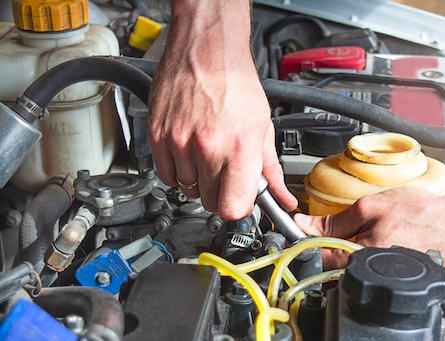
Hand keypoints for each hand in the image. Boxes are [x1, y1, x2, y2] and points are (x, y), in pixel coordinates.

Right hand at [148, 0, 296, 219]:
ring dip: (199, 180)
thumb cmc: (236, 82)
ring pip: (188, 189)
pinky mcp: (158, 136)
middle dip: (221, 193)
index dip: (238, 207)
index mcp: (240, 147)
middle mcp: (208, 147)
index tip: (240, 199)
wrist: (206, 50)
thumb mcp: (263, 127)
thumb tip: (282, 197)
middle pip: (210, 202)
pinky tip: (189, 152)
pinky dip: (178, 170)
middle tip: (226, 172)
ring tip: (208, 155)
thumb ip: (271, 169)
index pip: (233, 208)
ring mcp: (179, 142)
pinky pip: (166, 174)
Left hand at [295, 187, 444, 281]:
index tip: (308, 234)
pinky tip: (392, 246)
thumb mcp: (375, 205)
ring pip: (356, 273)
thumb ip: (336, 219)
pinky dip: (377, 260)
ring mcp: (387, 283)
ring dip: (355, 255)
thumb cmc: (428, 216)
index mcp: (361, 257)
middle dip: (336, 250)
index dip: (310, 244)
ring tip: (380, 236)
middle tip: (351, 232)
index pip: (317, 259)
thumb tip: (304, 224)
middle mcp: (372, 276)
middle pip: (336, 269)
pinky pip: (377, 274)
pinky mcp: (401, 285)